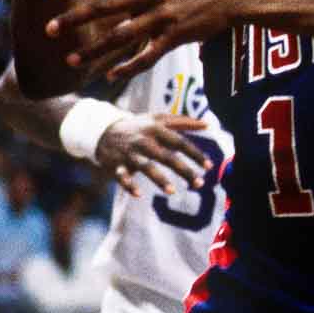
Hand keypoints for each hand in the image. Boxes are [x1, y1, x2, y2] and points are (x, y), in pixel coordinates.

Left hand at [45, 0, 233, 82]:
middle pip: (104, 7)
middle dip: (73, 19)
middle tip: (48, 30)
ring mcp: (163, 16)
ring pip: (121, 36)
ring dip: (94, 50)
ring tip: (71, 61)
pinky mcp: (176, 36)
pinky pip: (148, 55)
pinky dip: (129, 67)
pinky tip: (111, 75)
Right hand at [97, 113, 212, 196]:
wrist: (104, 130)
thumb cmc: (139, 126)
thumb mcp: (159, 119)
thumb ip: (183, 122)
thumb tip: (207, 124)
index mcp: (156, 129)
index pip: (180, 142)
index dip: (195, 154)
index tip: (208, 166)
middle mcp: (144, 140)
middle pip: (166, 156)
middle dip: (183, 170)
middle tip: (199, 183)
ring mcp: (130, 153)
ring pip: (145, 166)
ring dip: (158, 178)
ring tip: (172, 191)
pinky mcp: (116, 164)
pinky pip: (122, 176)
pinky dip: (128, 185)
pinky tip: (138, 194)